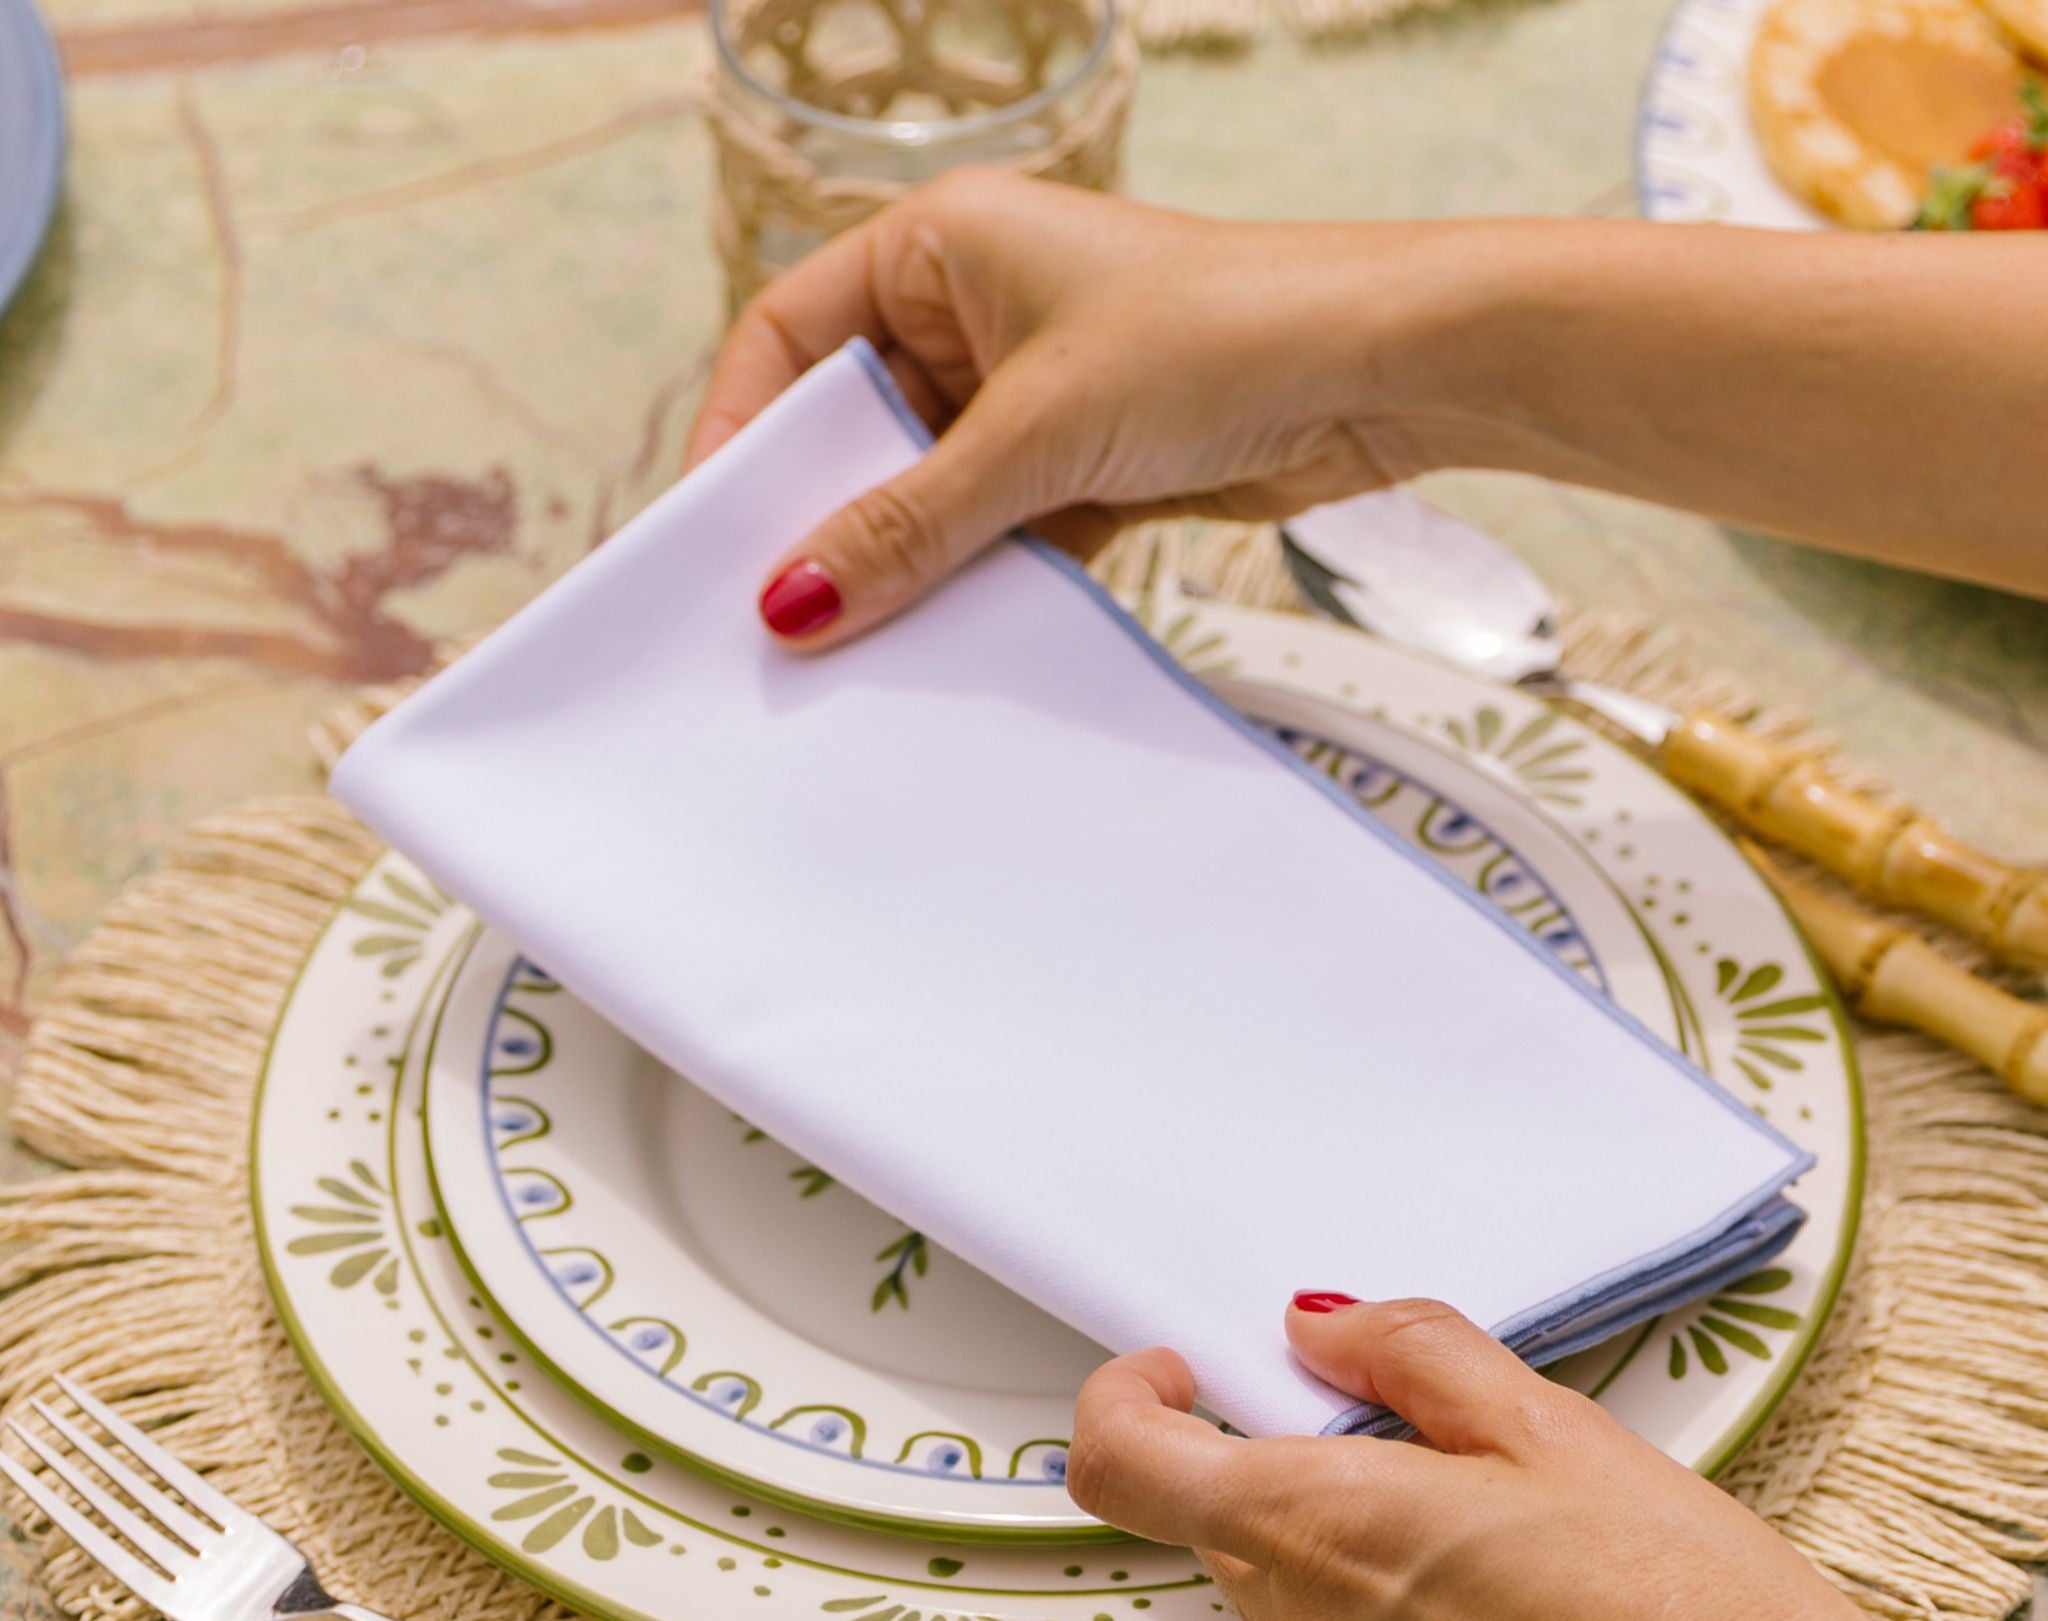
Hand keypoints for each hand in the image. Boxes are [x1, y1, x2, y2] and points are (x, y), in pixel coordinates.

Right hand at [685, 170, 1453, 644]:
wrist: (1386, 369)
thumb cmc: (1219, 334)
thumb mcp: (1036, 433)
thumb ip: (909, 523)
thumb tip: (792, 603)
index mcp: (939, 245)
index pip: (791, 338)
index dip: (744, 432)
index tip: (710, 534)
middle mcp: (976, 309)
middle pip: (855, 425)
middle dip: (825, 515)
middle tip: (778, 616)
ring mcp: (1033, 391)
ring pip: (929, 490)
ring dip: (908, 563)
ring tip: (862, 647)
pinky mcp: (1086, 462)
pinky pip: (997, 532)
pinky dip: (980, 582)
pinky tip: (955, 643)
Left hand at [1065, 1295, 2047, 1620]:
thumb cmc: (1697, 1613)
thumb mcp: (1553, 1427)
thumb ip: (1410, 1353)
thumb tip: (1317, 1328)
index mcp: (1320, 1528)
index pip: (1123, 1463)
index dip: (1131, 1400)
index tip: (1185, 1369)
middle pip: (1235, 1524)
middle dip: (1303, 1470)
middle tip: (1433, 1449)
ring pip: (1308, 1603)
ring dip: (1370, 1557)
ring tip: (1520, 1553)